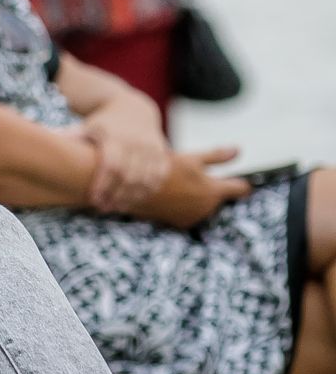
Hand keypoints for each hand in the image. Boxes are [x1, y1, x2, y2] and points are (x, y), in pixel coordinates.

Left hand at [69, 94, 170, 212]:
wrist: (134, 109)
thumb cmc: (103, 123)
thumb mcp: (86, 126)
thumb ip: (68, 138)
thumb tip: (34, 143)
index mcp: (114, 137)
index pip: (111, 166)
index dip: (103, 185)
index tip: (93, 199)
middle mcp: (136, 143)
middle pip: (129, 177)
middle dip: (116, 195)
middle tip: (103, 208)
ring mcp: (151, 148)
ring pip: (146, 180)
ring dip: (132, 197)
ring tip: (116, 207)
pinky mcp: (162, 153)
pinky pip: (158, 177)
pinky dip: (148, 191)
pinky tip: (134, 199)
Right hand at [128, 145, 251, 229]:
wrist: (134, 188)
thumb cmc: (163, 170)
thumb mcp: (191, 159)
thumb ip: (217, 157)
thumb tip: (237, 151)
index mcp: (214, 191)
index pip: (239, 189)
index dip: (239, 183)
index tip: (239, 181)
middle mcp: (207, 208)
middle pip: (218, 197)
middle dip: (210, 188)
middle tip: (191, 175)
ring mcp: (193, 217)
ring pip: (203, 205)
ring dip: (196, 196)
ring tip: (178, 183)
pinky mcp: (179, 223)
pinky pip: (189, 212)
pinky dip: (183, 205)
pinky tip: (170, 194)